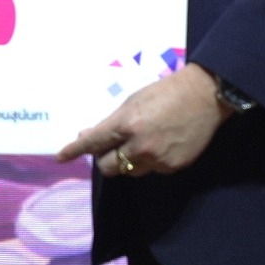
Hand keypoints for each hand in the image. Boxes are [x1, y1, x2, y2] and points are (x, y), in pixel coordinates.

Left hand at [56, 63, 231, 177]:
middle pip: (109, 167)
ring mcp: (157, 159)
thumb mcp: (132, 103)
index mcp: (127, 124)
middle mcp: (140, 146)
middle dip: (104, 158)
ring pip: (129, 170)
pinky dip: (148, 160)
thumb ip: (111, 123)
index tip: (61, 157)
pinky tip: (158, 143)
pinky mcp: (172, 168)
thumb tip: (89, 136)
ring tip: (138, 141)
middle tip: (108, 147)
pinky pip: (151, 170)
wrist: (203, 96)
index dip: (75, 151)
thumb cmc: (164, 93)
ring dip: (126, 160)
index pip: (94, 143)